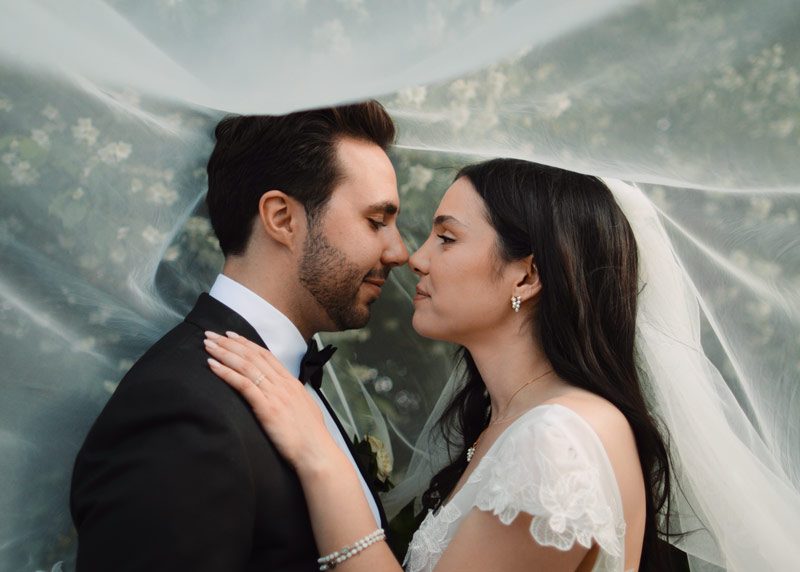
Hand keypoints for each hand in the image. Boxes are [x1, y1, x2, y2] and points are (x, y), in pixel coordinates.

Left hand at [203, 331, 339, 472]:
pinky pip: (243, 385)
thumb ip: (291, 397)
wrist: (316, 452)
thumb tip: (283, 394)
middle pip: (252, 356)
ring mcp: (275, 394)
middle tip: (211, 334)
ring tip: (207, 345)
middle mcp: (283, 384)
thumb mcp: (303, 408)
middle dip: (229, 343)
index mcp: (291, 382)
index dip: (246, 343)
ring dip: (224, 353)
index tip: (231, 336)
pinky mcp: (267, 408)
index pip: (266, 355)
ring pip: (246, 366)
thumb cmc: (310, 436)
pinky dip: (226, 373)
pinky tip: (213, 366)